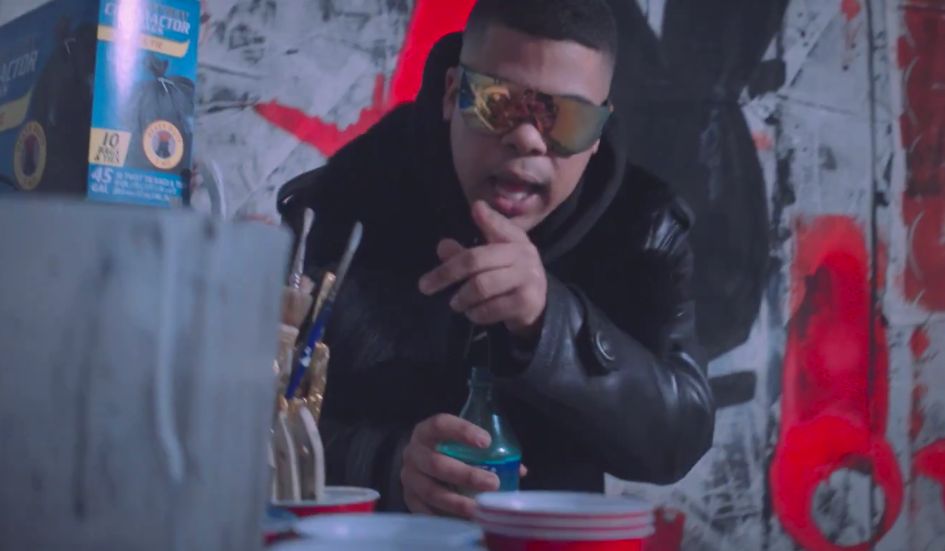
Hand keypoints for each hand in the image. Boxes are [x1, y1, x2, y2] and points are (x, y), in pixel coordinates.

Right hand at [401, 414, 498, 517]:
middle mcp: (414, 453)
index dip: (463, 431)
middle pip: (436, 463)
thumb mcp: (460, 442)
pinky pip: (425, 511)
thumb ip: (485, 451)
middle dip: (466, 475)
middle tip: (493, 483)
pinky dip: (445, 516)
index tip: (487, 441)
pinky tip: (463, 520)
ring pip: (431, 490)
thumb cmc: (446, 450)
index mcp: (427, 431)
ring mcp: (409, 477)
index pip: (441, 425)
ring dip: (457, 501)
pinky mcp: (409, 499)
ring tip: (480, 508)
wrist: (417, 463)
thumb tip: (518, 469)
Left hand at [419, 201, 546, 337]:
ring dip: (462, 298)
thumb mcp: (490, 260)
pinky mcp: (527, 302)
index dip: (488, 218)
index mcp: (515, 240)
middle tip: (425, 286)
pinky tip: (472, 313)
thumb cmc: (508, 277)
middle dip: (446, 273)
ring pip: (481, 286)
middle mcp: (524, 255)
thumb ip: (466, 253)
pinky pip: (491, 308)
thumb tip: (442, 246)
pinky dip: (475, 313)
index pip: (499, 226)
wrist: (536, 305)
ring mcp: (528, 279)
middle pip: (476, 260)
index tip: (476, 207)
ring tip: (455, 303)